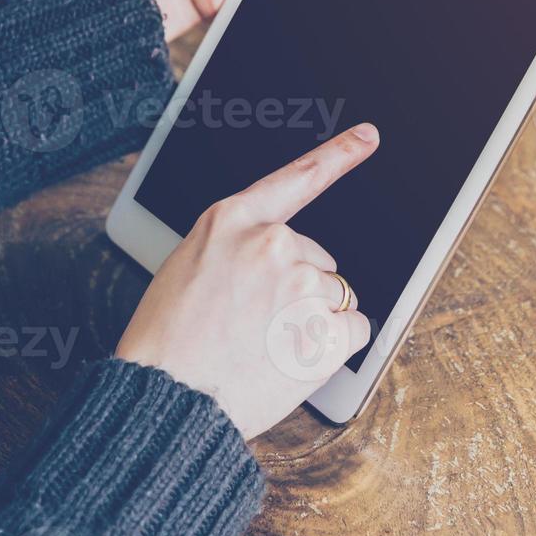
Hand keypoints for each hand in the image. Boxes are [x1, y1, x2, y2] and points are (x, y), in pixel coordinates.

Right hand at [114, 124, 379, 437]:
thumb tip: (279, 265)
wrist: (166, 399)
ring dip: (314, 321)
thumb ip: (236, 253)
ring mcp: (303, 284)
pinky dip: (335, 348)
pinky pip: (356, 330)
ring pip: (335, 296)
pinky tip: (295, 361)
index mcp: (232, 220)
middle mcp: (273, 242)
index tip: (369, 136)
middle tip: (258, 326)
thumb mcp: (187, 270)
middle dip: (299, 289)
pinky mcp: (327, 329)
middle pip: (317, 259)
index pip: (297, 177)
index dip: (339, 154)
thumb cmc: (166, 345)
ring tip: (266, 349)